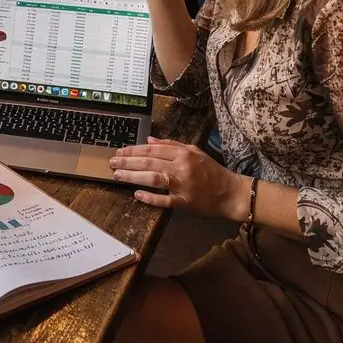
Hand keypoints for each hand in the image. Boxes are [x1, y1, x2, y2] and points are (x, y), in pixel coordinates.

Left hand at [109, 138, 247, 218]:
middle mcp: (181, 167)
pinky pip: (165, 200)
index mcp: (183, 154)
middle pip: (149, 163)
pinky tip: (137, 195)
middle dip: (128, 162)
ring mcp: (183, 186)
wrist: (230, 192)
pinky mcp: (185, 202)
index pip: (153, 150)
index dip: (134, 150)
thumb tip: (149, 140)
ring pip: (153, 179)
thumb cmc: (211, 171)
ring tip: (118, 175)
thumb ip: (171, 145)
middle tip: (112, 162)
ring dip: (134, 177)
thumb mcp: (194, 152)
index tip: (120, 151)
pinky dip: (151, 198)